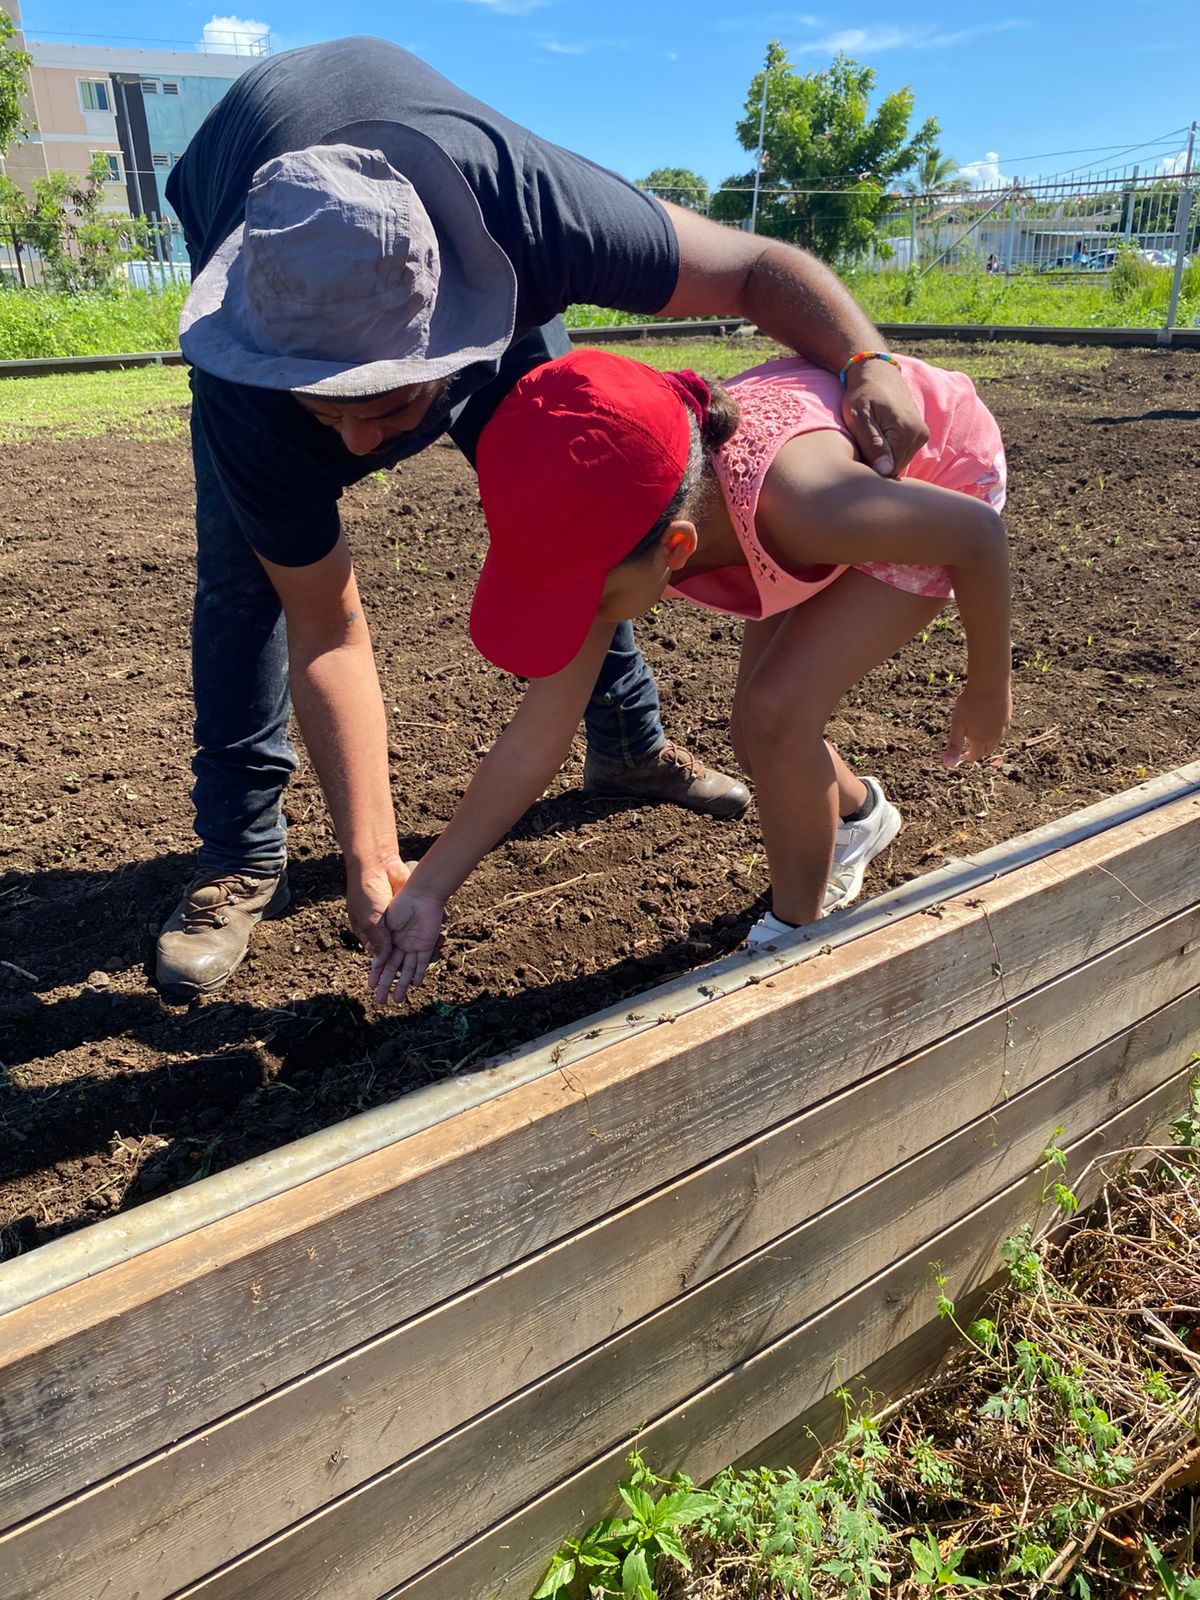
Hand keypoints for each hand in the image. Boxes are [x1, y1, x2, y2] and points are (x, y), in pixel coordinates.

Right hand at [368, 883, 445, 1006]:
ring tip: (401, 999)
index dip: (375, 975)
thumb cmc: (369, 893)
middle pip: (389, 965)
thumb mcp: (370, 919)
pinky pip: (420, 953)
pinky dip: (419, 968)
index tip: (372, 989)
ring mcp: (404, 935)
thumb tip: (381, 961)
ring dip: (402, 981)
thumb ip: (378, 940)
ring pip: (404, 964)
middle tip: (383, 1002)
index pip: (375, 960)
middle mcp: (389, 937)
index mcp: (373, 935)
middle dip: (386, 984)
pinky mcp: (419, 931)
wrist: (381, 868)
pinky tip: (417, 982)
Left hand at [841, 358, 928, 477]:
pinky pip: (902, 454)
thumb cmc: (862, 393)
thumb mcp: (859, 416)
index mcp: (906, 433)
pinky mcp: (920, 435)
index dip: (868, 467)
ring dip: (882, 458)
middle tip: (859, 446)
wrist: (878, 373)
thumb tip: (885, 470)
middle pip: (894, 468)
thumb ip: (872, 443)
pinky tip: (877, 440)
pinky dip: (889, 452)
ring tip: (868, 441)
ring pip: (898, 463)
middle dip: (876, 463)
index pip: (887, 471)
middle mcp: (919, 436)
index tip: (855, 453)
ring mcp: (922, 435)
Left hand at [944, 682, 1012, 767]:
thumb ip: (954, 746)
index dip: (969, 757)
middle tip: (970, 748)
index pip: (976, 755)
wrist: (989, 683)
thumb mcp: (957, 725)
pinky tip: (988, 723)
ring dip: (987, 742)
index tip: (963, 755)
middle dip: (978, 751)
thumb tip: (948, 765)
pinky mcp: (1008, 715)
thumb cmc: (970, 703)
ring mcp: (1003, 726)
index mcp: (981, 741)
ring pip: (996, 740)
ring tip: (978, 737)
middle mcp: (995, 736)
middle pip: (987, 750)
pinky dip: (994, 731)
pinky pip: (1001, 729)